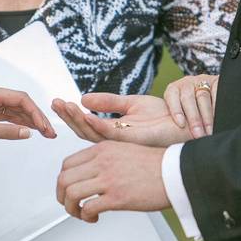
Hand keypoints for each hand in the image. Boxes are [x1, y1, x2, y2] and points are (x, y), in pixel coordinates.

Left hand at [0, 85, 55, 148]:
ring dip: (30, 121)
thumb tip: (28, 133)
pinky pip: (8, 116)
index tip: (44, 127)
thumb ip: (5, 131)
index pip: (21, 99)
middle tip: (49, 133)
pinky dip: (19, 123)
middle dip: (37, 117)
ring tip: (44, 134)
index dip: (36, 112)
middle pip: (21, 103)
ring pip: (16, 110)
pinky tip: (29, 130)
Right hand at [51, 93, 191, 146]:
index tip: (59, 101)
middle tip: (55, 103)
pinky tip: (84, 114)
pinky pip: (107, 132)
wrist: (185, 123)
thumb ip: (108, 102)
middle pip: (84, 130)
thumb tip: (84, 98)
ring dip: (76, 118)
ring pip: (92, 133)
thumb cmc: (163, 116)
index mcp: (114, 131)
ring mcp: (121, 142)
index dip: (72, 114)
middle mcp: (115, 140)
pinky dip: (94, 123)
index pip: (86, 124)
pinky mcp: (130, 140)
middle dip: (68, 116)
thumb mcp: (131, 103)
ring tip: (65, 106)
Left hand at [57, 141, 169, 222]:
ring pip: (71, 193)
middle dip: (62, 195)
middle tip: (69, 203)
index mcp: (103, 148)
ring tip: (80, 213)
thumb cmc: (154, 164)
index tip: (68, 188)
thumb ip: (104, 158)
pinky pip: (88, 208)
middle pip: (64, 178)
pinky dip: (86, 216)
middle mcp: (102, 161)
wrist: (175, 172)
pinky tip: (93, 217)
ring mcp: (109, 178)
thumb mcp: (123, 149)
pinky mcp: (117, 197)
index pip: (68, 163)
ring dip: (71, 208)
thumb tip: (89, 172)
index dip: (64, 179)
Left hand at [164, 74, 218, 137]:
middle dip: (193, 118)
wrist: (211, 96)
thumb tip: (151, 135)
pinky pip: (216, 93)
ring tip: (209, 131)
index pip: (171, 97)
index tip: (180, 125)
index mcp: (173, 89)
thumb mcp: (176, 112)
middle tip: (198, 134)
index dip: (175, 110)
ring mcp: (201, 81)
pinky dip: (217, 106)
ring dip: (207, 116)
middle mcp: (186, 84)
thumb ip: (171, 121)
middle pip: (188, 99)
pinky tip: (220, 118)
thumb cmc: (188, 113)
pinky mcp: (215, 81)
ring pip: (202, 97)